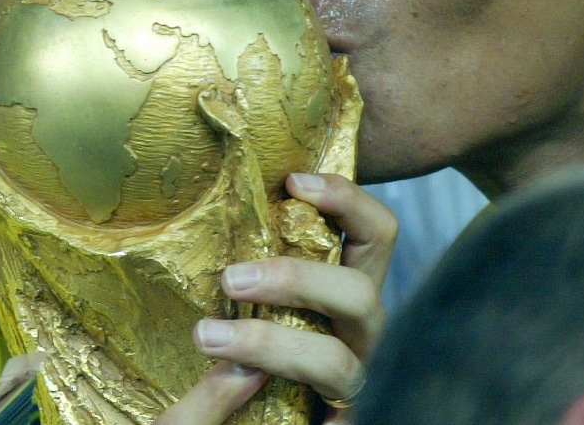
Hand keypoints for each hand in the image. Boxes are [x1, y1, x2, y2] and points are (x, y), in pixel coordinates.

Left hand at [154, 173, 396, 423]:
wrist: (259, 416)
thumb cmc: (255, 350)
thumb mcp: (259, 298)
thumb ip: (256, 269)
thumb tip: (222, 213)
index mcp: (347, 289)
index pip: (375, 233)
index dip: (347, 200)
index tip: (293, 182)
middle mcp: (362, 331)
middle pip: (362, 293)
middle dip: (296, 281)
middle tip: (231, 279)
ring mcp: (357, 379)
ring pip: (336, 361)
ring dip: (269, 345)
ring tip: (208, 338)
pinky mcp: (349, 418)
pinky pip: (341, 417)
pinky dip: (316, 416)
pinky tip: (276, 404)